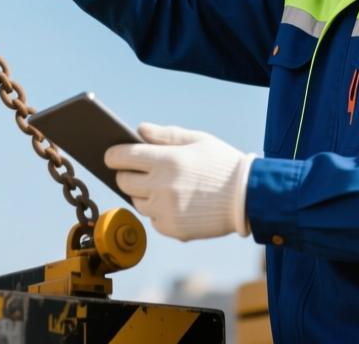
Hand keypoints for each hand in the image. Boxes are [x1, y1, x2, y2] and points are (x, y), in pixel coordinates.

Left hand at [105, 123, 255, 241]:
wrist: (248, 197)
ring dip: (141, 193)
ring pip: (136, 202)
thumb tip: (138, 130)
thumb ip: (165, 135)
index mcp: (166, 160)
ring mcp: (165, 210)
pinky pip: (153, 219)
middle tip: (134, 170)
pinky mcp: (172, 229)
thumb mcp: (197, 140)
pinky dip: (157, 211)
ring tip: (159, 185)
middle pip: (123, 182)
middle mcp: (161, 187)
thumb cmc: (222, 163)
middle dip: (125, 174)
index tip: (110, 154)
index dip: (112, 154)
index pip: (122, 157)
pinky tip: (174, 202)